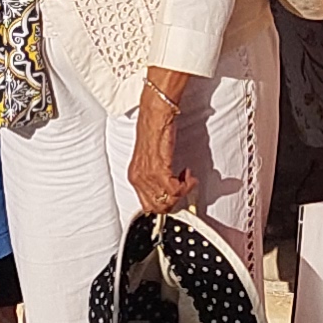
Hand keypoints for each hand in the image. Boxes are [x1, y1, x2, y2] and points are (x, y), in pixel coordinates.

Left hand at [129, 82, 196, 215]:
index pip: (148, 206)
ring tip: (187, 178)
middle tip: (183, 187)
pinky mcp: (158, 169)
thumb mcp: (150, 159)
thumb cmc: (155, 131)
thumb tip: (165, 190)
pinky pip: (175, 189)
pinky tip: (188, 173)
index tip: (175, 196)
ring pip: (168, 200)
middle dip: (175, 201)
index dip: (165, 204)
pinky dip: (186, 184)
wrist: (156, 115)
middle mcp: (138, 178)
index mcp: (134, 177)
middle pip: (158, 208)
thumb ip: (154, 177)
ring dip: (183, 191)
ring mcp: (147, 175)